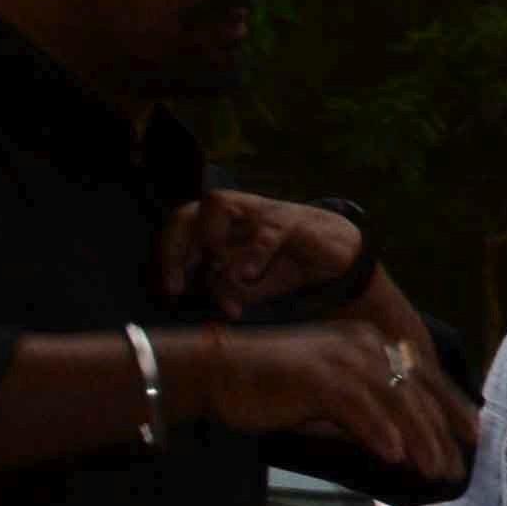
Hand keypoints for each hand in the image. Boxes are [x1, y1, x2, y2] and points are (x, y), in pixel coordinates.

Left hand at [157, 189, 364, 318]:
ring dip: (209, 237)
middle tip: (178, 287)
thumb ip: (231, 291)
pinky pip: (264, 232)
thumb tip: (220, 302)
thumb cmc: (287, 264)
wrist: (338, 255)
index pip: (179, 231)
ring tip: (219, 270)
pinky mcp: (288, 219)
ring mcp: (259, 210)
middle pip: (187, 212)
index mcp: (217, 226)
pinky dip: (252, 254)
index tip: (172, 292)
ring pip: (217, 204)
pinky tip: (249, 275)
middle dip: (175, 248)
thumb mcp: (253, 286)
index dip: (169, 259)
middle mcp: (233, 212)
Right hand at [189, 317, 471, 485]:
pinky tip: (396, 458)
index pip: (422, 376)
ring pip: (394, 402)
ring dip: (419, 440)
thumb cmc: (269, 388)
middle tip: (456, 468)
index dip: (451, 407)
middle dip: (440, 433)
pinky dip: (380, 433)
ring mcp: (341, 358)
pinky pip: (359, 408)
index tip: (473, 437)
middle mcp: (362, 345)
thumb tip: (404, 447)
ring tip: (434, 472)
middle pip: (415, 392)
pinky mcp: (319, 376)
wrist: (217, 371)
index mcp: (368, 343)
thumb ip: (365, 417)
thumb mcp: (329, 402)